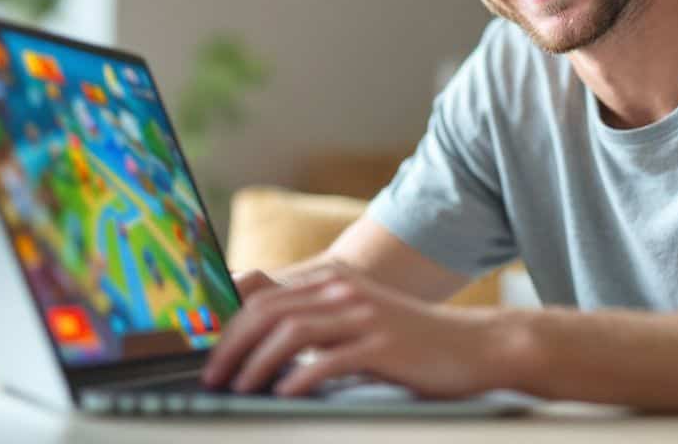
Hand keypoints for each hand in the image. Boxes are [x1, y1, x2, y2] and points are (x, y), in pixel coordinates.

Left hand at [201, 262, 505, 397]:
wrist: (474, 347)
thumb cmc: (411, 343)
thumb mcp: (357, 322)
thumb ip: (315, 323)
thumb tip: (261, 339)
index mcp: (332, 282)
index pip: (262, 293)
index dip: (225, 320)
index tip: (203, 351)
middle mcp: (343, 291)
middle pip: (267, 310)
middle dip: (230, 345)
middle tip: (212, 376)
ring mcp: (363, 316)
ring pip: (290, 332)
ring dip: (255, 363)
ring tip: (239, 389)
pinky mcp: (381, 345)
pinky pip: (327, 360)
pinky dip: (298, 378)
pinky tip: (285, 395)